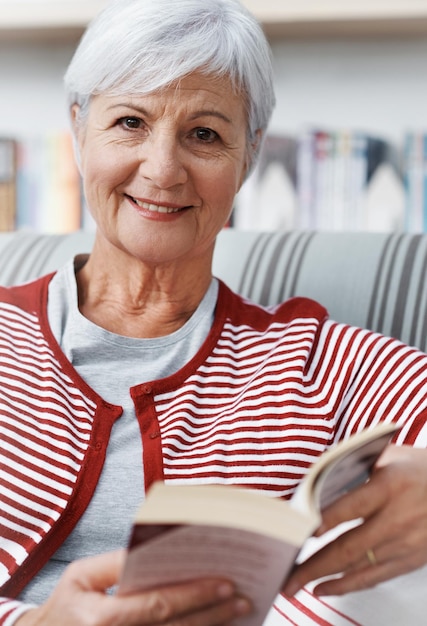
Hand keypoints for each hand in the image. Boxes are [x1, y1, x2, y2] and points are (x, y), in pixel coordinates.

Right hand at [15, 549, 251, 625]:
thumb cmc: (66, 604)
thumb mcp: (80, 576)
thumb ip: (115, 563)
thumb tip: (153, 547)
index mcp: (101, 618)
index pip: (156, 604)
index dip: (192, 594)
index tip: (224, 582)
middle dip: (211, 612)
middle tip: (242, 596)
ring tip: (239, 611)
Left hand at [283, 445, 426, 596]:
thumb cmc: (420, 469)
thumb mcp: (389, 456)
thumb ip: (354, 466)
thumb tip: (316, 481)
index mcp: (390, 486)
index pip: (350, 507)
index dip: (323, 521)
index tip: (299, 533)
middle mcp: (398, 518)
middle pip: (349, 545)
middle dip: (313, 563)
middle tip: (287, 575)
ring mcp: (406, 543)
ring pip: (358, 566)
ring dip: (324, 577)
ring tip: (296, 585)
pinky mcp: (412, 559)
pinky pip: (375, 577)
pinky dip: (347, 585)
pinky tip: (325, 588)